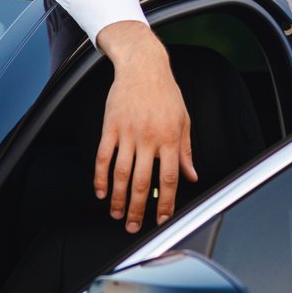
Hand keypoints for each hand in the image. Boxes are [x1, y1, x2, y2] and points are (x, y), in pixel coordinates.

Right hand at [94, 21, 198, 232]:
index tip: (163, 219)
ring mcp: (128, 133)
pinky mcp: (110, 127)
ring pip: (121, 174)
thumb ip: (186, 151)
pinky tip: (101, 192)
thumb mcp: (184, 120)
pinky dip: (100, 177)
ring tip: (117, 214)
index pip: (169, 179)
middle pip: (143, 182)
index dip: (167, 203)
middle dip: (139, 209)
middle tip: (134, 226)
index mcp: (170, 138)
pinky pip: (103, 157)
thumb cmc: (165, 92)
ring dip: (119, 198)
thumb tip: (191, 175)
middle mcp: (149, 138)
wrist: (142, 66)